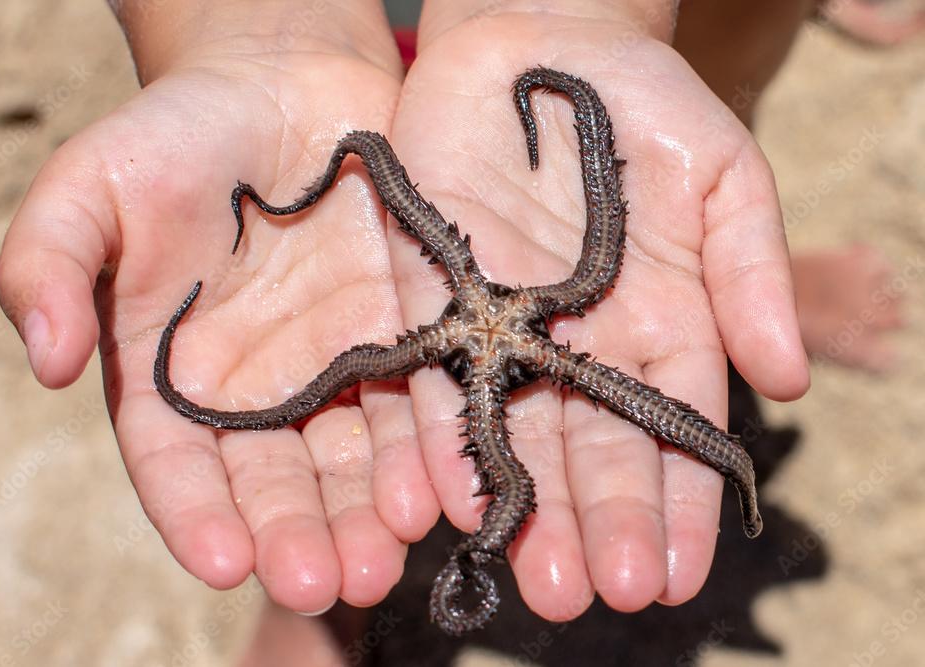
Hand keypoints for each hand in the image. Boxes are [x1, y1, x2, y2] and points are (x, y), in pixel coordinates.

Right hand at [0, 3, 439, 612]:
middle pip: (278, 482)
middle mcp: (259, 391)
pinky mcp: (406, 334)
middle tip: (325, 584)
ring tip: (387, 556)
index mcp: (172, 378)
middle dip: (300, 536)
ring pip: (356, 460)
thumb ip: (49, 267)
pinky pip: (420, 402)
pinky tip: (440, 490)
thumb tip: (42, 361)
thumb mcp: (91, 188)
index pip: (179, 466)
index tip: (224, 564)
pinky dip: (430, 449)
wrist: (280, 83)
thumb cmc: (176, 134)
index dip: (198, 517)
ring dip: (371, 514)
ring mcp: (338, 369)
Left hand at [386, 1, 808, 619]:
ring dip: (523, 511)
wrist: (539, 39)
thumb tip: (789, 381)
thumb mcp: (725, 175)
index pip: (670, 432)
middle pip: (588, 451)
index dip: (675, 505)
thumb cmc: (644, 101)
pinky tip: (447, 506)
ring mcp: (500, 329)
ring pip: (512, 436)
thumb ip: (751, 274)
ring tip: (537, 582)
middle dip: (598, 524)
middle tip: (596, 597)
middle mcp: (575, 346)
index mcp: (657, 325)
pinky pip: (431, 382)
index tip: (675, 574)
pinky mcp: (431, 301)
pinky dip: (438, 442)